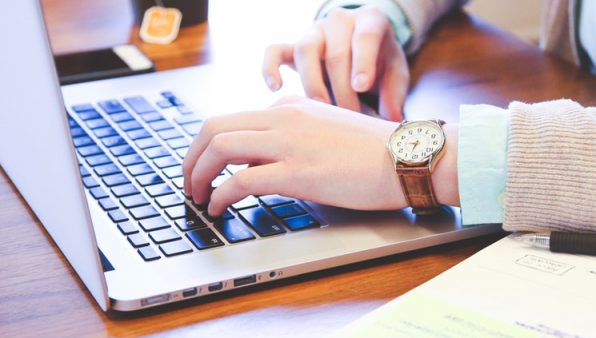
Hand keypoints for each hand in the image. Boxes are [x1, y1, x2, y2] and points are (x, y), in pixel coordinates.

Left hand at [183, 96, 458, 214]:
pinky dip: (220, 195)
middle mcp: (284, 118)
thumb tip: (264, 163)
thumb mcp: (327, 131)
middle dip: (191, 157)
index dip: (208, 147)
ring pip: (220, 148)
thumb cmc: (376, 152)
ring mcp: (289, 143)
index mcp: (290, 107)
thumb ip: (295, 138)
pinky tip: (219, 208)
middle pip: (214, 127)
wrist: (407, 157)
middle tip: (188, 182)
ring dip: (198, 174)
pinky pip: (240, 180)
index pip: (233, 120)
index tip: (204, 167)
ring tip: (197, 197)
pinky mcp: (297, 172)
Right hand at [262, 5, 408, 121]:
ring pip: (305, 50)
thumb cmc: (381, 61)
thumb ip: (395, 94)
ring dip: (313, 84)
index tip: (361, 87)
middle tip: (350, 117)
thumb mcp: (395, 72)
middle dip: (342, 89)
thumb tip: (391, 120)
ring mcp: (314, 32)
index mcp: (370, 20)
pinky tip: (276, 88)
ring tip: (322, 111)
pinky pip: (275, 51)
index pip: (365, 37)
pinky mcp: (293, 46)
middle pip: (335, 52)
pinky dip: (270, 67)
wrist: (362, 46)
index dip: (362, 62)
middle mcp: (340, 21)